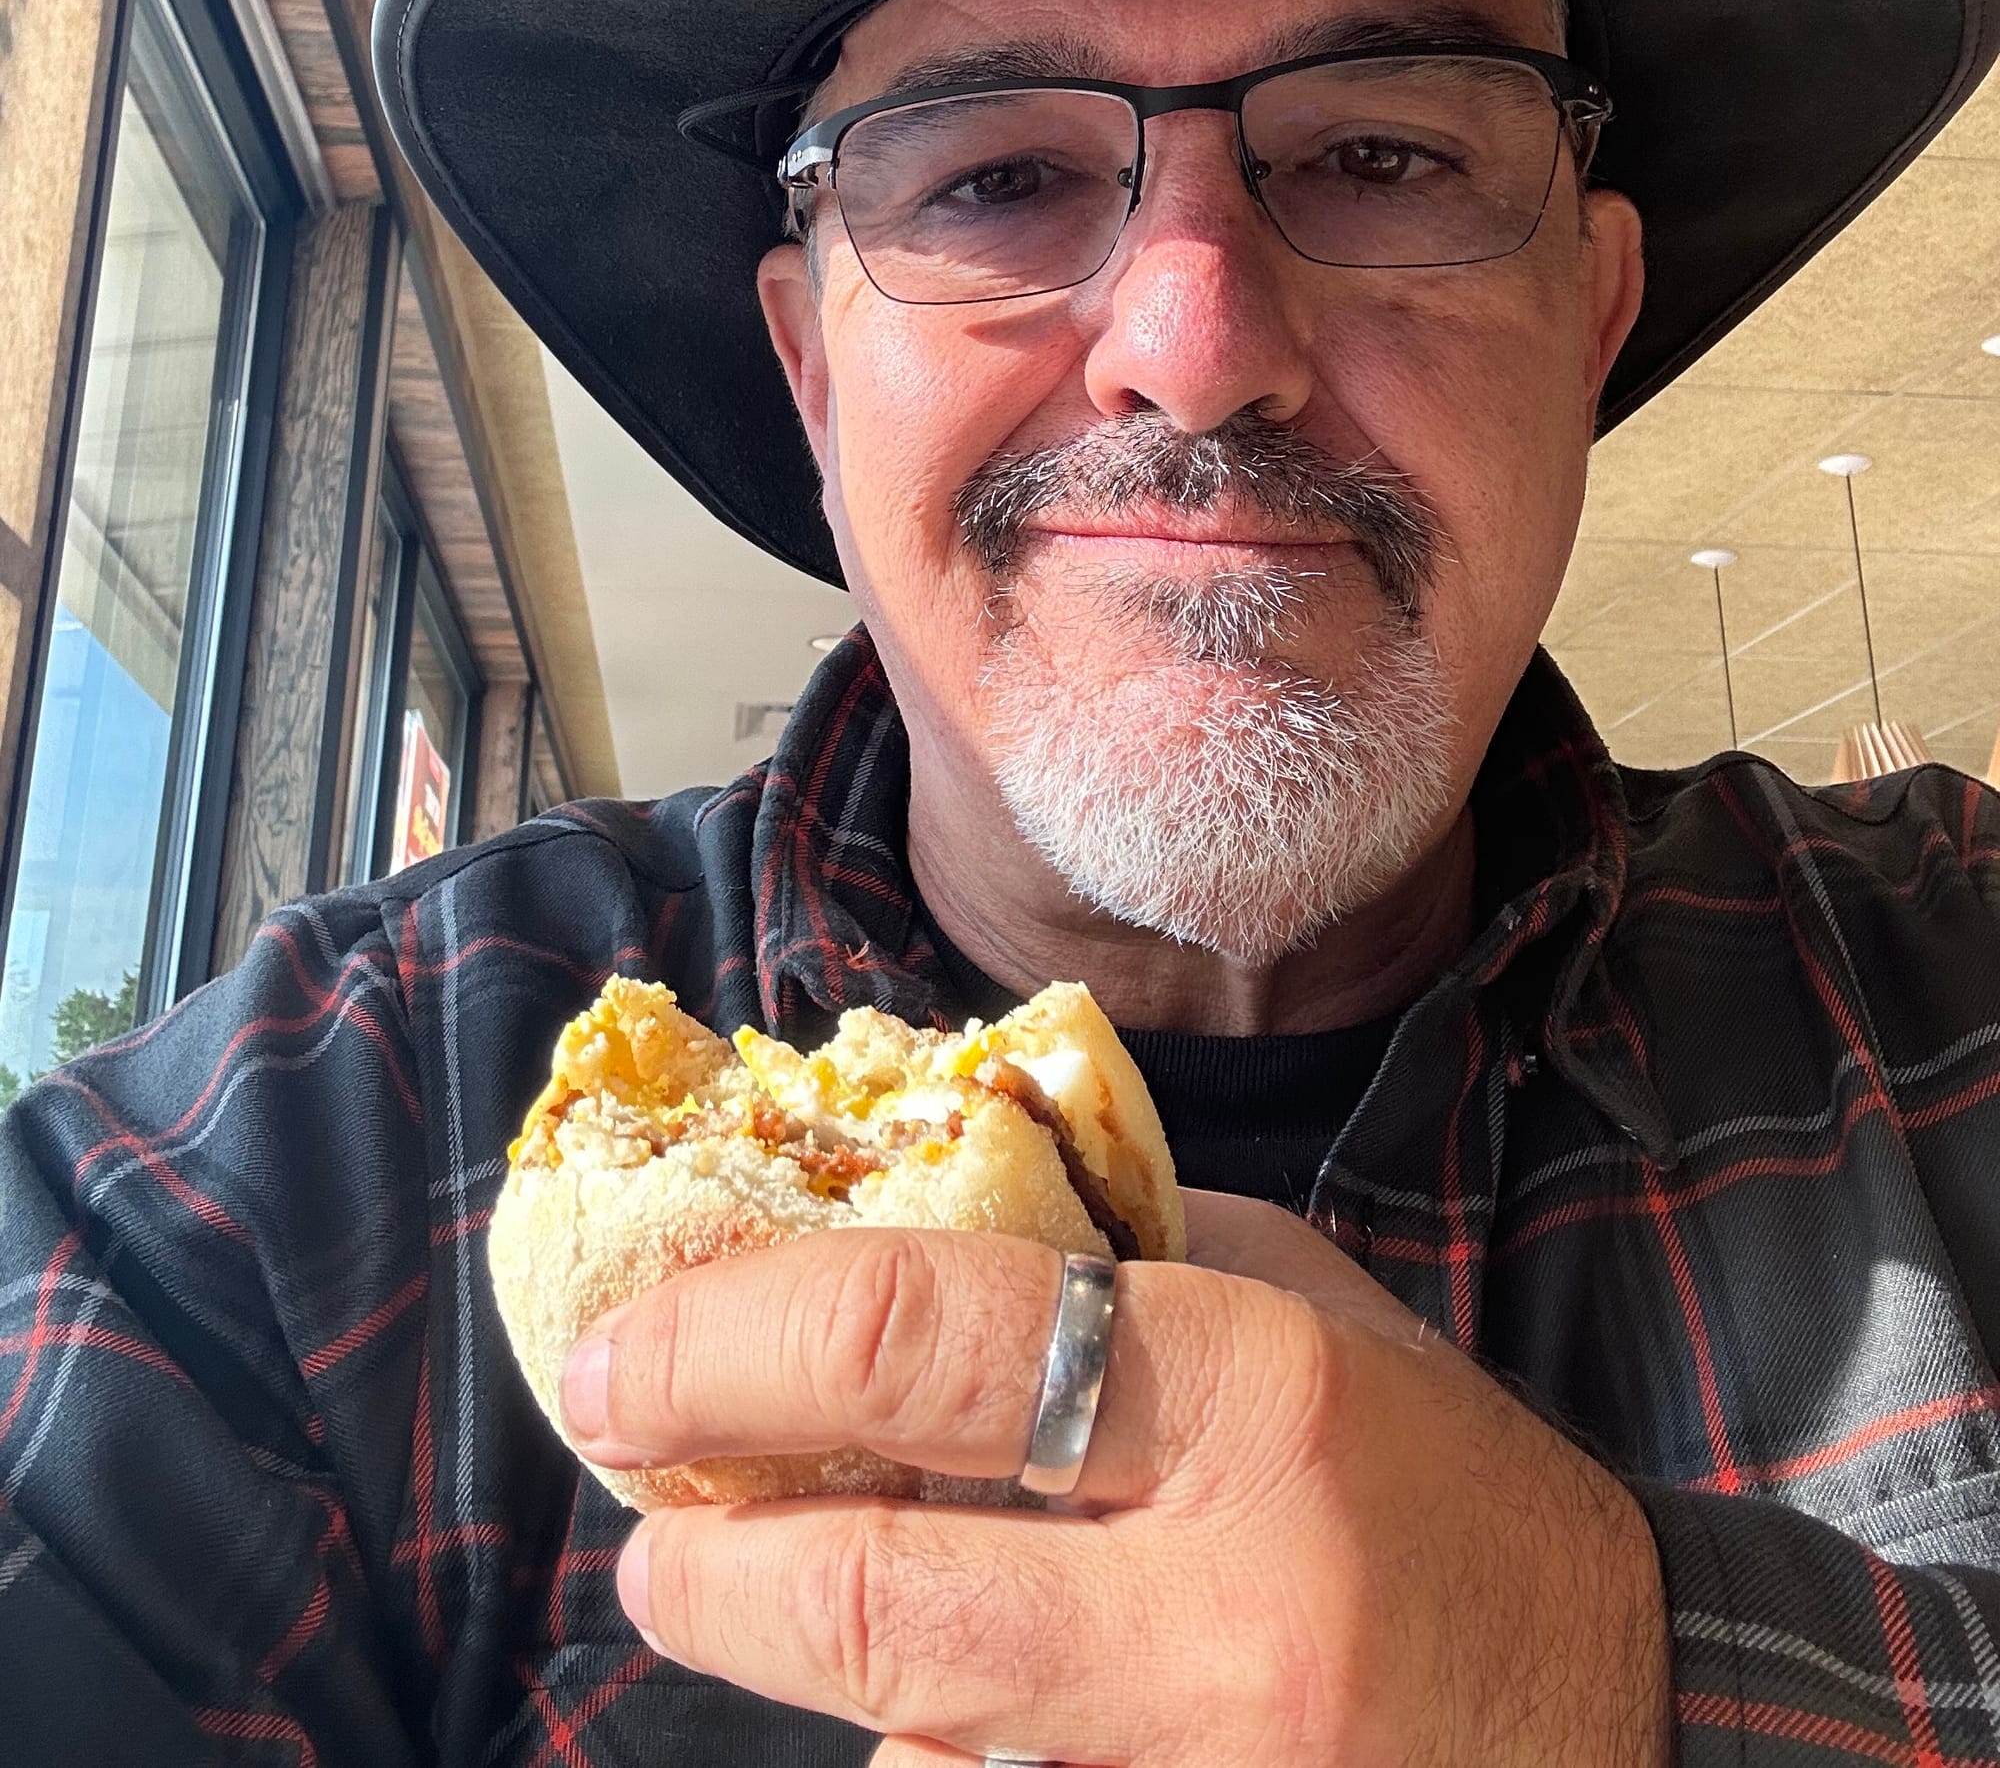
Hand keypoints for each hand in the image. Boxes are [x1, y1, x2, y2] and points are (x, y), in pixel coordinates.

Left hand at [562, 1189, 1668, 1765]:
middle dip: (710, 1566)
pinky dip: (938, 1761)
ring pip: (918, 1749)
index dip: (732, 1341)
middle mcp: (1233, 1602)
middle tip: (643, 1529)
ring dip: (831, 1680)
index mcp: (1254, 1389)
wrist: (1626, 1717)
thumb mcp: (1291, 1303)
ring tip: (818, 1615)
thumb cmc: (1430, 1477)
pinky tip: (966, 1708)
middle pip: (878, 1594)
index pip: (929, 1338)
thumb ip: (1094, 1260)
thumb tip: (852, 1228)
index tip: (617, 1359)